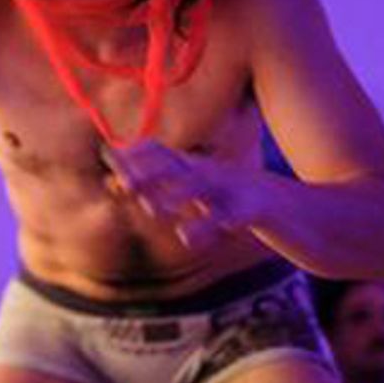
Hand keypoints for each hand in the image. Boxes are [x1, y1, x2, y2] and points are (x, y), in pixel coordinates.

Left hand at [103, 140, 261, 248]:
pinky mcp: (251, 210)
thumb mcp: (186, 187)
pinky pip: (238, 215)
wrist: (276, 202)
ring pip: (204, 190)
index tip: (111, 162)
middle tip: (124, 185)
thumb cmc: (219, 195)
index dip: (137, 156)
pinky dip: (228, 221)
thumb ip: (149, 184)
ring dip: (179, 195)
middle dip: (151, 174)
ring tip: (154, 209)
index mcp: (191, 166)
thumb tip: (107, 180)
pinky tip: (213, 229)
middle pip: (177, 168)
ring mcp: (229, 189)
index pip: (160, 153)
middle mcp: (207, 172)